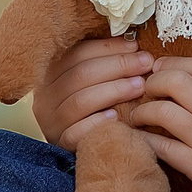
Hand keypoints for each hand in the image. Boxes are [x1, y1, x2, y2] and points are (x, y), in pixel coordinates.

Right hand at [32, 37, 153, 149]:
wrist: (83, 148)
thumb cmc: (91, 108)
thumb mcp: (90, 81)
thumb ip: (103, 63)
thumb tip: (133, 44)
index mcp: (51, 74)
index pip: (77, 54)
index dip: (108, 48)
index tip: (135, 46)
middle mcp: (46, 96)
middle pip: (80, 74)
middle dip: (117, 66)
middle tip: (145, 63)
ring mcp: (51, 121)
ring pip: (80, 101)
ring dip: (113, 91)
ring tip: (139, 86)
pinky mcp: (60, 143)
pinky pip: (76, 133)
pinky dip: (96, 123)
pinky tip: (115, 117)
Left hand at [122, 57, 191, 191]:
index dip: (174, 62)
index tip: (159, 68)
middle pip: (178, 82)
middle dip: (152, 83)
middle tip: (143, 92)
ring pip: (166, 113)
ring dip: (142, 113)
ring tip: (136, 119)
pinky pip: (165, 149)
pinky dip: (145, 142)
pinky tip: (139, 143)